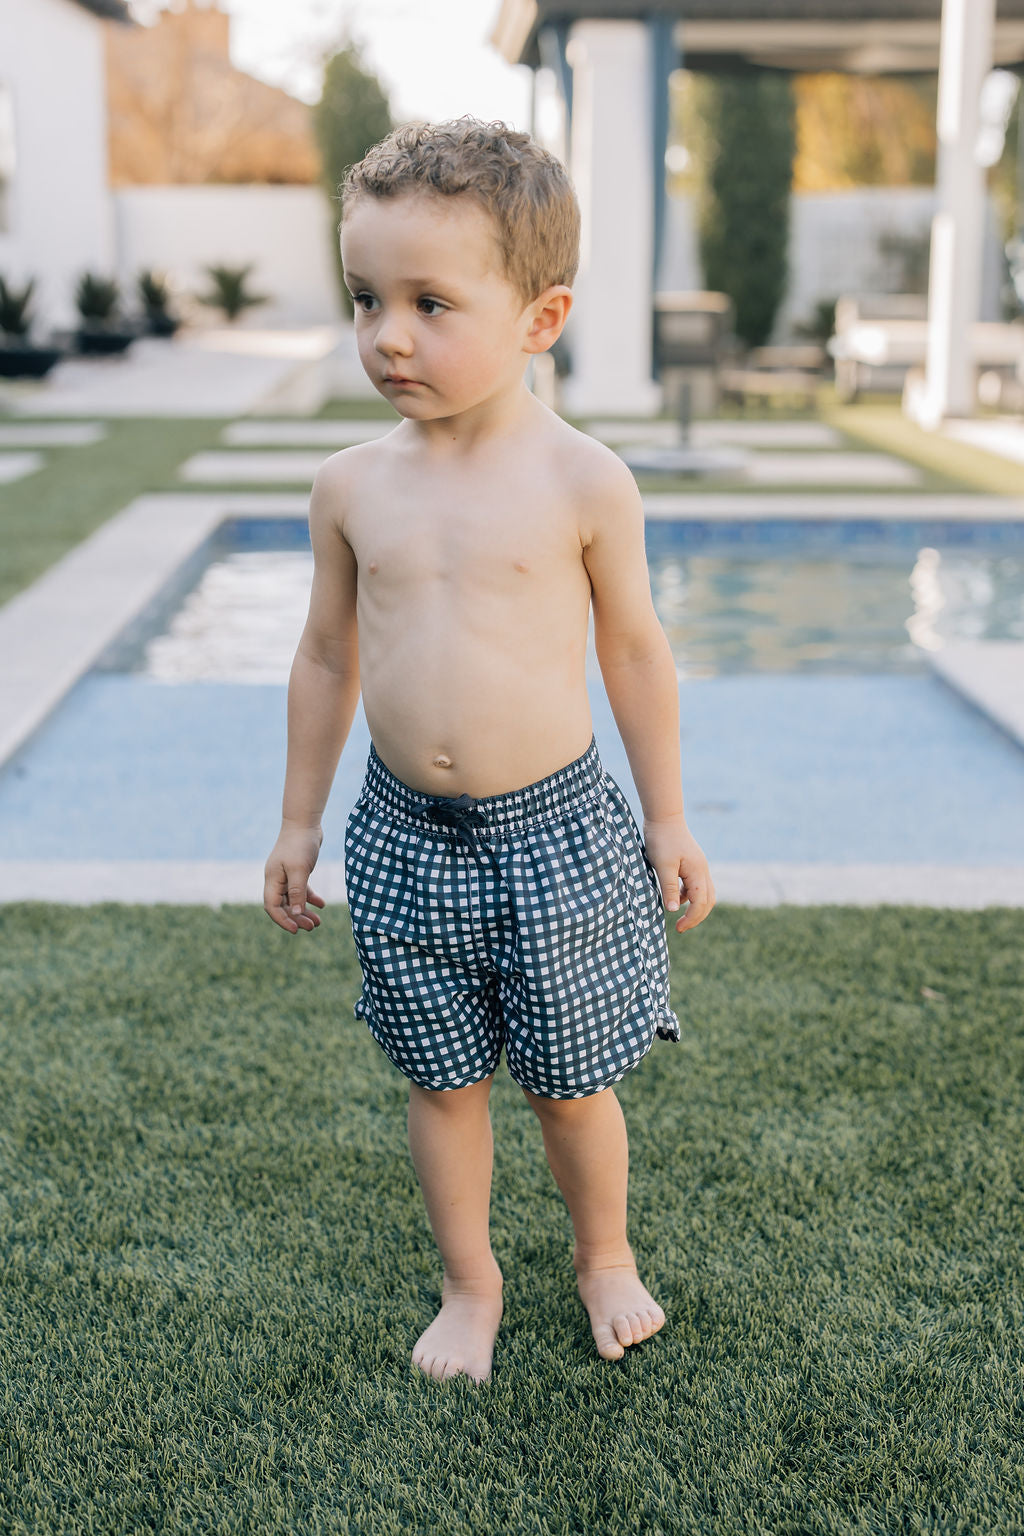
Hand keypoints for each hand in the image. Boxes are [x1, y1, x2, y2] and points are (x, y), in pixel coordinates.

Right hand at [263, 822, 325, 932]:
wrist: (305, 822)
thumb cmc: (300, 844)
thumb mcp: (300, 870)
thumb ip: (297, 893)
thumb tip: (295, 914)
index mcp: (272, 879)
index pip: (272, 907)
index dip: (282, 920)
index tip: (296, 930)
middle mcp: (276, 879)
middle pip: (282, 905)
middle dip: (296, 918)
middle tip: (312, 927)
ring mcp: (285, 875)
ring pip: (292, 899)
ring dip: (304, 911)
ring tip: (318, 922)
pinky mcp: (297, 870)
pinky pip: (301, 889)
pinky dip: (310, 898)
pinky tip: (321, 905)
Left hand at [642, 815, 715, 933]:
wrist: (664, 817)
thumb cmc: (662, 840)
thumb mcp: (662, 866)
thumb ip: (668, 888)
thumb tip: (672, 910)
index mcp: (697, 872)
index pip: (700, 902)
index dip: (691, 918)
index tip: (678, 928)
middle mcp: (702, 870)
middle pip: (708, 900)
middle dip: (697, 916)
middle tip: (680, 927)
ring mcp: (698, 867)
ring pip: (704, 893)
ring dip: (694, 907)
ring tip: (678, 917)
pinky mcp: (692, 864)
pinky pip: (695, 886)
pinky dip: (688, 896)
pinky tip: (674, 898)